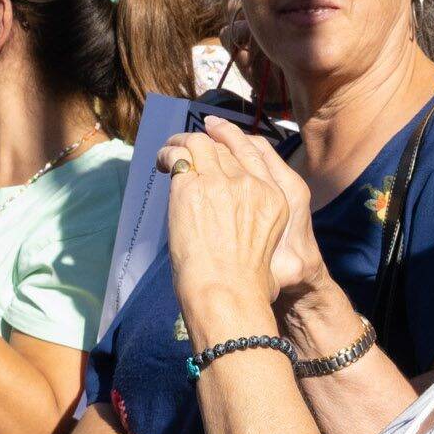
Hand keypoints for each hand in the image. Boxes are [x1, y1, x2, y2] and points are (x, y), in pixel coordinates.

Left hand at [162, 127, 302, 330]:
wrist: (228, 292)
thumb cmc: (245, 286)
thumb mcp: (267, 249)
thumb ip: (256, 229)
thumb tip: (236, 234)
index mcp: (272, 198)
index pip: (252, 155)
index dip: (231, 141)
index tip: (217, 140)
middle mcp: (249, 185)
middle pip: (225, 148)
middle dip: (206, 143)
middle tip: (188, 147)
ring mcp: (220, 183)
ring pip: (200, 144)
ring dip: (182, 142)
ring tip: (170, 149)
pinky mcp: (192, 189)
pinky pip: (178, 157)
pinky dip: (168, 154)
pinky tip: (161, 162)